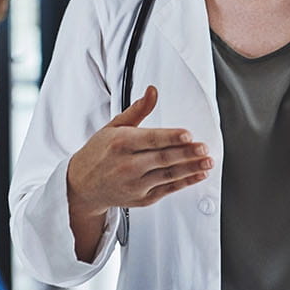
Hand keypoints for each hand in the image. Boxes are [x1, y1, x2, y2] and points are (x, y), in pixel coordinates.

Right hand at [66, 86, 211, 218]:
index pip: (151, 139)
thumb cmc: (98, 153)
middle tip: (204, 148)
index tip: (188, 135)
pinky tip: (198, 175)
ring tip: (207, 161)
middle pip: (163, 158)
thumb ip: (137, 110)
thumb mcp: (113, 127)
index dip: (171, 137)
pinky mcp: (142, 198)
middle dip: (186, 153)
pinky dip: (185, 182)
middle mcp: (127, 165)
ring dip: (190, 168)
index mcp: (120, 143)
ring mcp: (135, 184)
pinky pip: (167, 190)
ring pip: (168, 175)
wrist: (82, 186)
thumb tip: (152, 91)